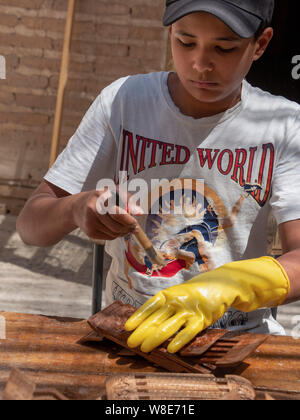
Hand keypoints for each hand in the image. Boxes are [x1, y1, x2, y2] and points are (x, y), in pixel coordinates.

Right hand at [72, 188, 141, 240]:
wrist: (78, 208)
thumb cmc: (101, 199)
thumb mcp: (115, 192)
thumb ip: (129, 199)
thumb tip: (140, 213)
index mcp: (101, 196)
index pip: (117, 213)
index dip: (129, 220)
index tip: (135, 222)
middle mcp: (94, 209)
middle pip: (117, 226)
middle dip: (128, 228)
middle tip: (134, 226)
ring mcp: (90, 222)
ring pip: (115, 233)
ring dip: (124, 232)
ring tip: (126, 227)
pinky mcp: (90, 232)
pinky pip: (109, 237)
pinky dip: (116, 235)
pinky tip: (115, 229)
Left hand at [125, 257, 289, 352]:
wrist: (220, 284)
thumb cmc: (194, 293)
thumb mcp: (176, 295)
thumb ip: (164, 307)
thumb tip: (144, 323)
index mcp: (167, 294)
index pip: (149, 306)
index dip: (137, 316)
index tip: (127, 327)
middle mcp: (176, 301)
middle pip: (155, 319)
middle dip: (141, 332)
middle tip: (130, 343)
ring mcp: (188, 310)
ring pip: (168, 327)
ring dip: (154, 339)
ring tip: (144, 348)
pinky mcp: (202, 319)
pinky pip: (189, 332)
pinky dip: (179, 340)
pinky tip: (170, 349)